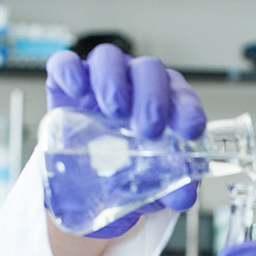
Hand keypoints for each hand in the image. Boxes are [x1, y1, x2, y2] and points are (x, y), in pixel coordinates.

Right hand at [45, 44, 206, 236]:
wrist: (85, 186)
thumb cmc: (127, 174)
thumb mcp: (153, 187)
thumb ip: (173, 189)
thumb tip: (185, 195)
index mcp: (165, 107)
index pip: (182, 96)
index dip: (188, 109)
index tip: (190, 130)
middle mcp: (136, 88)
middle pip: (149, 71)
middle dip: (152, 98)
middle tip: (149, 128)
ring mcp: (101, 82)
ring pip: (109, 59)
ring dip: (113, 81)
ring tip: (114, 110)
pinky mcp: (65, 85)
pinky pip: (66, 64)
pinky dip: (69, 71)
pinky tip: (76, 89)